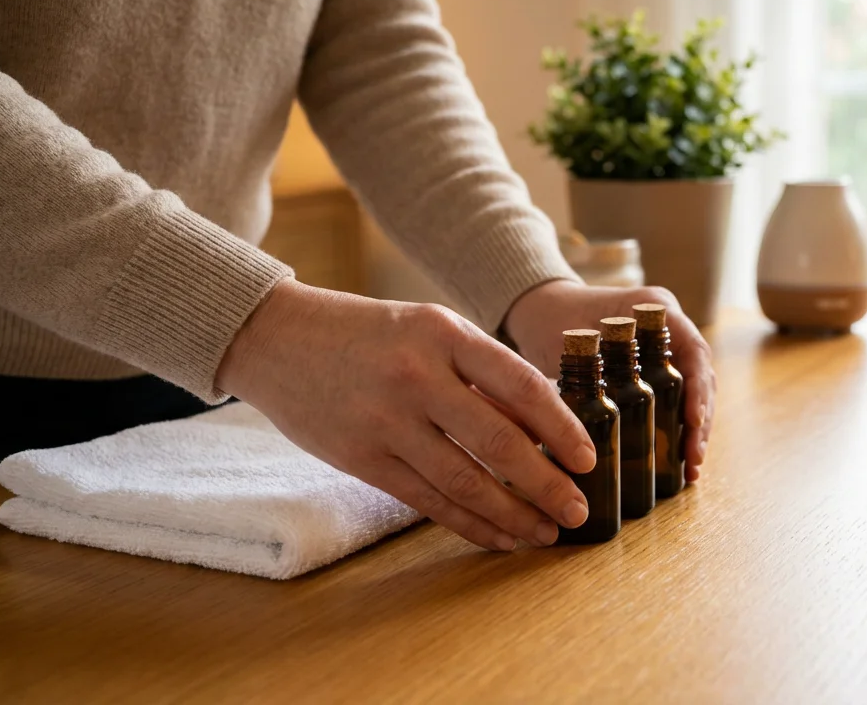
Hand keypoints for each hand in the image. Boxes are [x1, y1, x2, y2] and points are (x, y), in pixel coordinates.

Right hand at [215, 279, 596, 550]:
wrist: (277, 338)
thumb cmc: (370, 334)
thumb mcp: (429, 329)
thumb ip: (479, 372)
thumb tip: (542, 430)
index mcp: (445, 333)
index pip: (522, 386)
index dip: (561, 428)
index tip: (588, 459)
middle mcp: (418, 376)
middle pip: (498, 442)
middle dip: (546, 484)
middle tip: (578, 509)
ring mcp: (386, 421)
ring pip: (465, 482)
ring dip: (512, 514)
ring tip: (544, 533)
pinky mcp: (361, 458)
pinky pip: (427, 500)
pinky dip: (469, 524)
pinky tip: (498, 537)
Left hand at [503, 280, 715, 482]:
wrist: (544, 307)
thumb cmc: (556, 316)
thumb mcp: (570, 339)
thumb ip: (584, 367)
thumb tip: (586, 422)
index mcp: (659, 310)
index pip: (693, 351)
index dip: (697, 389)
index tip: (692, 422)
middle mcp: (672, 330)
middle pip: (701, 378)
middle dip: (700, 421)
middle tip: (693, 459)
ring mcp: (668, 351)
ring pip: (693, 394)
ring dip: (694, 431)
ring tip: (691, 470)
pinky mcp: (657, 371)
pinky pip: (676, 400)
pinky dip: (678, 429)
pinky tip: (679, 461)